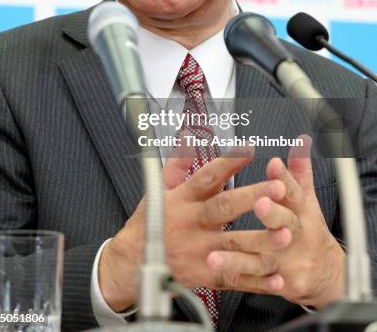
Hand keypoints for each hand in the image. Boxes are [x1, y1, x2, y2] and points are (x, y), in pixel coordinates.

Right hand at [98, 146, 285, 311]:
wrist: (131, 264)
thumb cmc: (149, 223)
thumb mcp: (158, 189)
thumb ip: (178, 163)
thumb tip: (187, 137)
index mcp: (182, 199)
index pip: (206, 176)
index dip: (227, 162)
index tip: (249, 149)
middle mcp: (191, 223)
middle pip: (224, 208)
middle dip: (252, 197)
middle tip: (278, 187)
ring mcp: (198, 251)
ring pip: (234, 245)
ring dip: (262, 240)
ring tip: (286, 234)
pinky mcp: (204, 275)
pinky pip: (234, 278)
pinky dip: (257, 279)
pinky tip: (278, 275)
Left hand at [207, 136, 345, 307]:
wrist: (326, 270)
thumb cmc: (307, 226)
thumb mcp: (305, 197)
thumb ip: (298, 169)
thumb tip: (301, 140)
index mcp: (300, 208)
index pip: (293, 189)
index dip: (283, 176)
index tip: (273, 163)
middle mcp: (295, 232)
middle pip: (285, 221)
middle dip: (272, 212)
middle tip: (259, 203)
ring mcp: (289, 259)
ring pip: (264, 255)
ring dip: (240, 256)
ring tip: (214, 254)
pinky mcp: (283, 281)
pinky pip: (260, 282)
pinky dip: (246, 280)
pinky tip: (225, 275)